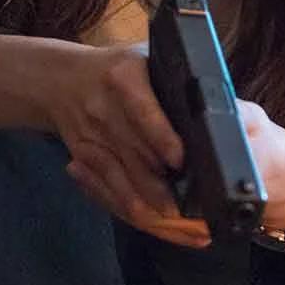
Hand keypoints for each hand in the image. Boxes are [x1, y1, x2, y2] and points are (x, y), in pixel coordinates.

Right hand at [52, 46, 211, 247]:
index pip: (144, 112)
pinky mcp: (83, 157)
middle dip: (165, 186)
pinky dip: (132, 209)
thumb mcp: (146, 60)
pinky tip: (158, 222)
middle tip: (199, 209)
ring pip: (123, 180)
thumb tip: (225, 111)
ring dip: (152, 205)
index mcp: (123, 79)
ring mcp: (91, 137)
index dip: (162, 139)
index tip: (181, 161)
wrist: (60, 79)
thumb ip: (176, 82)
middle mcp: (103, 109)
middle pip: (136, 155)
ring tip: (184, 225)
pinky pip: (108, 190)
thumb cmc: (118, 70)